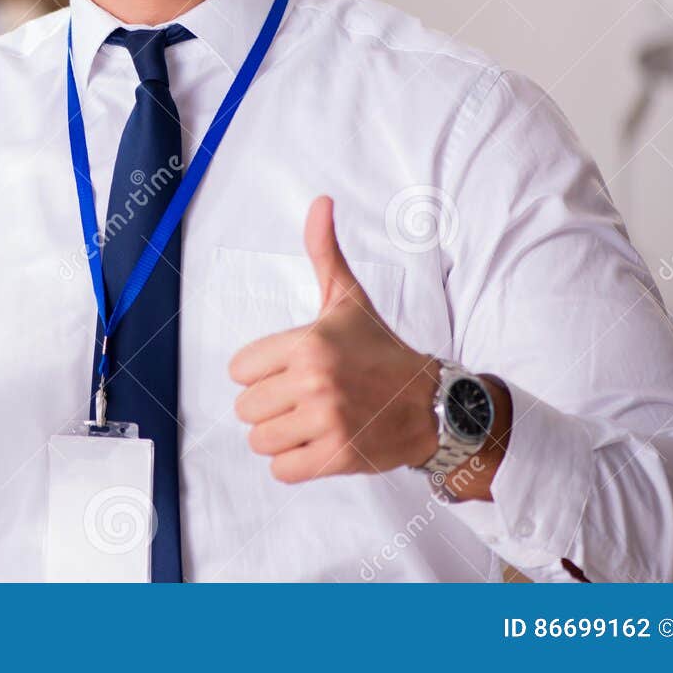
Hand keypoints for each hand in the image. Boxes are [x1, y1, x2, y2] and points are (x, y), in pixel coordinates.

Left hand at [228, 196, 441, 483]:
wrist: (433, 403)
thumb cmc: (380, 350)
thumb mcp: (348, 299)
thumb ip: (324, 252)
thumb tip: (320, 201)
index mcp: (308, 343)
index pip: (239, 369)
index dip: (259, 371)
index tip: (288, 370)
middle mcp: (315, 383)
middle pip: (245, 408)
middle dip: (268, 406)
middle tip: (301, 399)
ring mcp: (327, 423)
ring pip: (259, 441)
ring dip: (279, 436)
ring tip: (308, 422)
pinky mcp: (338, 458)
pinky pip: (282, 470)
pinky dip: (293, 464)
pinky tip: (317, 445)